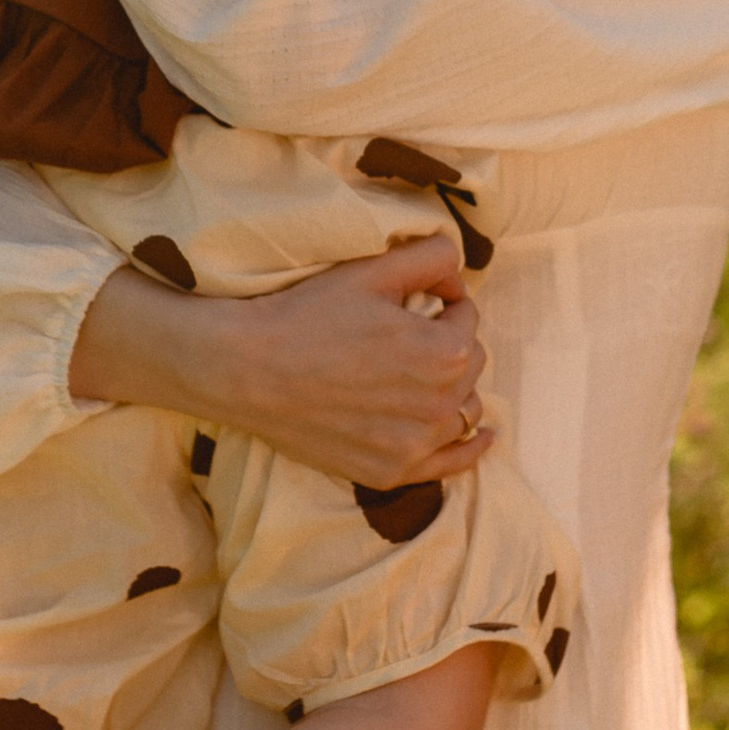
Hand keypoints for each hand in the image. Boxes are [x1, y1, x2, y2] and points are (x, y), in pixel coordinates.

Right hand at [70, 233, 491, 492]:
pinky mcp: (392, 471)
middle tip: (405, 335)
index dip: (441, 302)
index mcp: (446, 352)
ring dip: (454, 389)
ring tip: (423, 377)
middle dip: (448, 344)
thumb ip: (432, 257)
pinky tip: (479, 436)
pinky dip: (469, 447)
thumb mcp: (373, 270)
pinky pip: (452, 463)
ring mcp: (416, 445)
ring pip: (464, 410)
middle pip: (471, 365)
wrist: (249, 370)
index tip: (412, 302)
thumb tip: (456, 269)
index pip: (467, 317)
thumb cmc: (309, 315)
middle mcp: (441, 405)